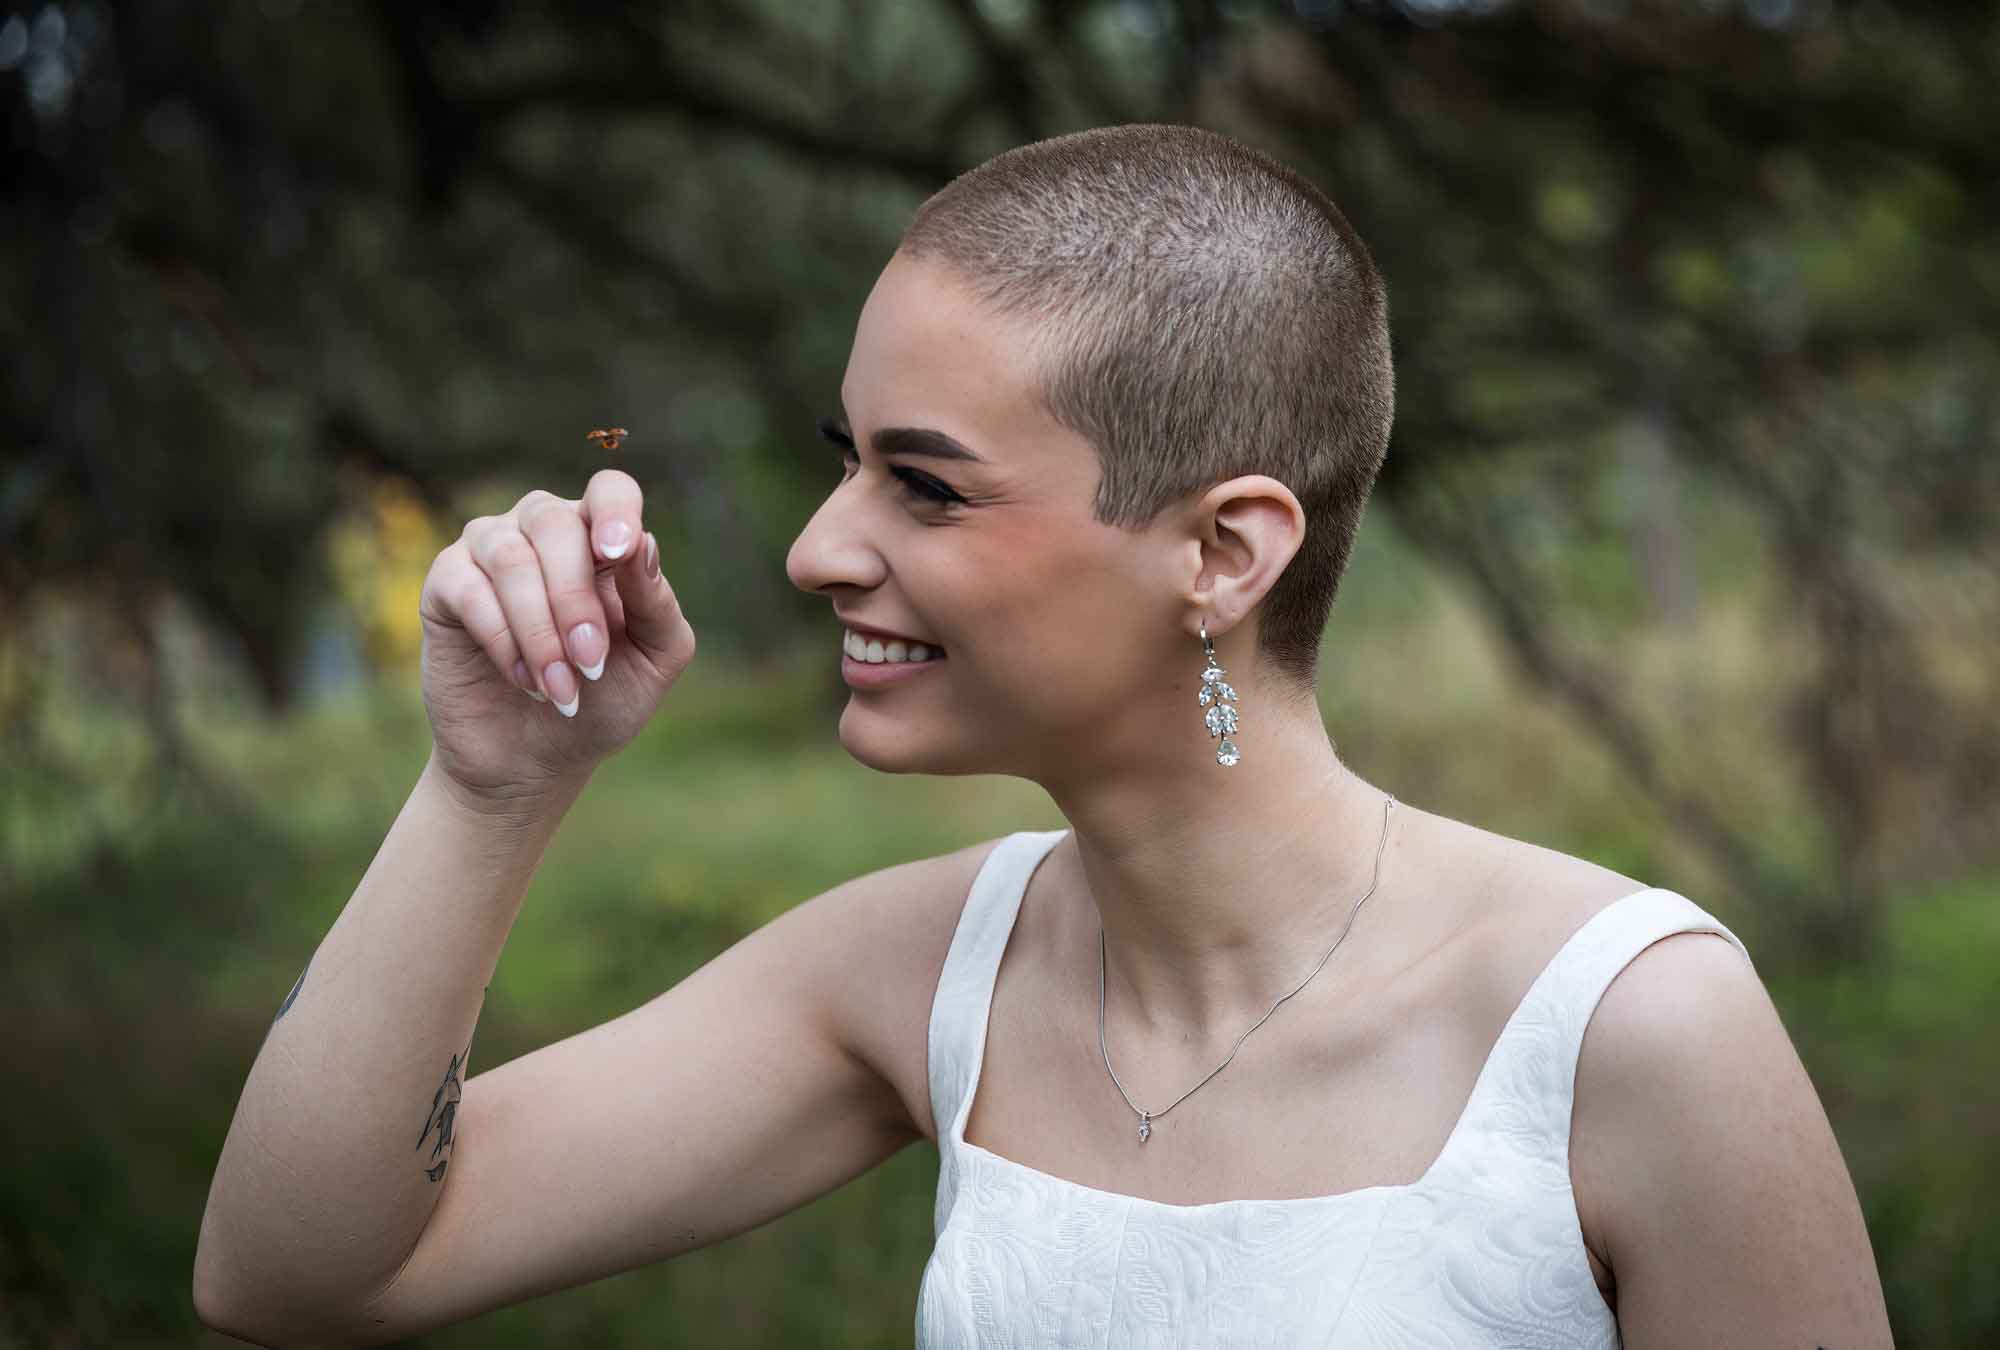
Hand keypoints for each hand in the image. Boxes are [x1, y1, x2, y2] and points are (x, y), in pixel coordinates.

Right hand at [417, 468, 695, 807]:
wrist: (534, 760)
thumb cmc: (602, 701)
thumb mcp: (652, 659)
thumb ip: (656, 602)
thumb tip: (643, 544)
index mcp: (600, 538)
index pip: (609, 490)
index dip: (615, 512)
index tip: (619, 553)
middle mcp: (543, 529)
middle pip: (555, 524)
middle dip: (575, 600)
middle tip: (590, 663)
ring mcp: (490, 549)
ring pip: (511, 558)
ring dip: (541, 631)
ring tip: (561, 689)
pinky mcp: (446, 584)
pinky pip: (469, 589)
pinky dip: (503, 640)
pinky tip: (525, 680)